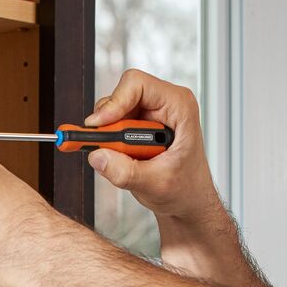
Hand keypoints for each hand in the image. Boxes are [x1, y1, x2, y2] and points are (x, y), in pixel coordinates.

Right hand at [83, 69, 218, 222]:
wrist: (188, 201)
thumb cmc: (186, 188)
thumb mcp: (156, 184)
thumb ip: (125, 171)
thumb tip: (98, 156)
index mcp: (179, 107)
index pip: (137, 85)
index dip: (114, 102)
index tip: (99, 125)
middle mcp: (165, 103)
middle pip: (121, 94)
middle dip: (107, 121)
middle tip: (100, 145)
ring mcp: (151, 112)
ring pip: (113, 109)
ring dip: (109, 134)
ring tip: (121, 157)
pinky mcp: (139, 124)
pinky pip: (112, 123)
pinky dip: (109, 140)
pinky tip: (121, 157)